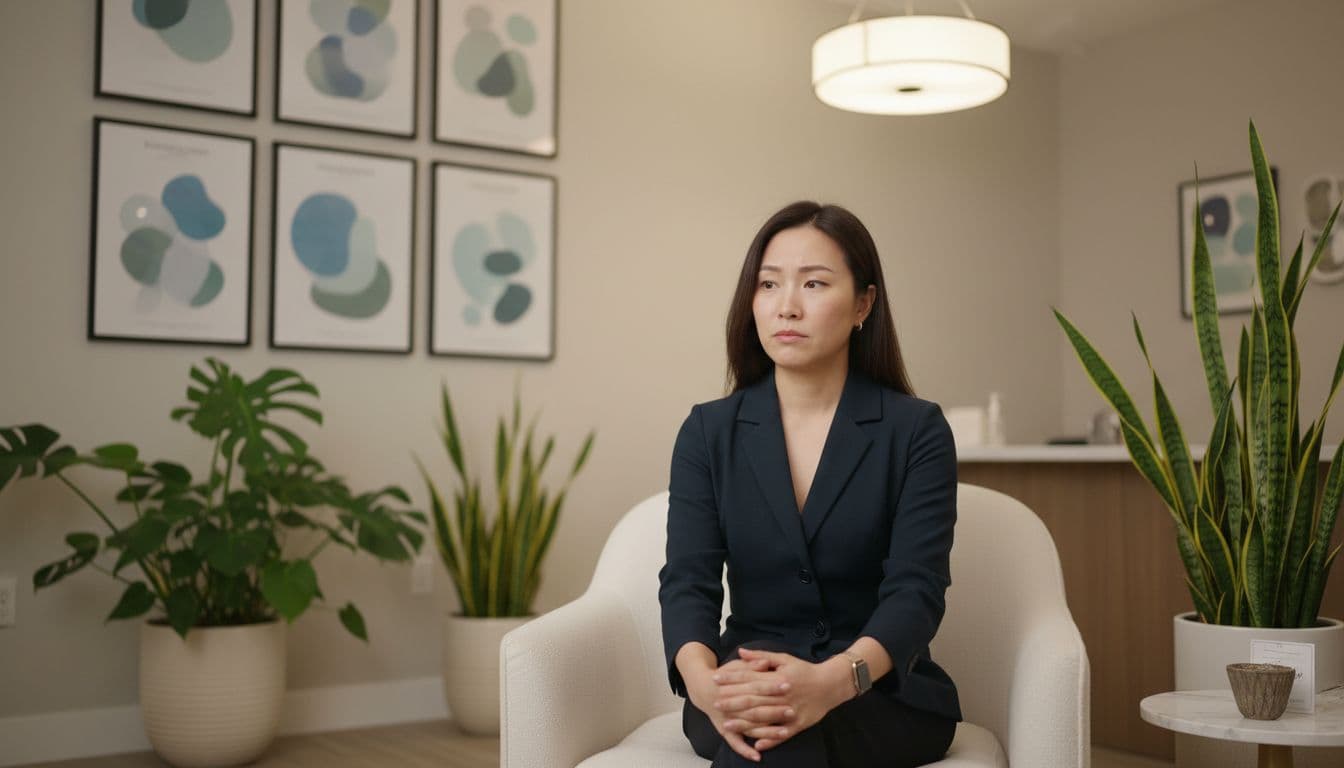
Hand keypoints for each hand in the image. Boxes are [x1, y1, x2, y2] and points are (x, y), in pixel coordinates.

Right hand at [684, 655, 778, 761]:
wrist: (702, 688)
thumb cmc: (724, 676)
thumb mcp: (736, 667)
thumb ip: (751, 665)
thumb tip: (764, 662)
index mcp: (733, 687)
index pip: (755, 686)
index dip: (771, 685)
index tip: (787, 685)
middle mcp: (729, 705)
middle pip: (754, 709)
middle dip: (774, 710)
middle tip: (792, 711)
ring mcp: (727, 719)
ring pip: (749, 728)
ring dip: (766, 732)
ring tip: (784, 732)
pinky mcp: (725, 730)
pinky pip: (735, 743)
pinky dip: (745, 750)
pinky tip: (758, 756)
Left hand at [716, 648, 852, 750]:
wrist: (831, 684)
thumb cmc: (805, 670)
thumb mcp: (784, 658)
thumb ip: (761, 656)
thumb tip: (741, 652)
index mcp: (777, 678)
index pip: (749, 677)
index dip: (731, 678)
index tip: (716, 679)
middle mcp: (781, 695)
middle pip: (753, 699)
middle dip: (732, 701)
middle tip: (715, 703)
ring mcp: (789, 711)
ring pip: (763, 718)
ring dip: (744, 723)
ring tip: (727, 725)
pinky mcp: (798, 724)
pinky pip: (782, 734)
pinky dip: (769, 740)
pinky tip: (756, 746)